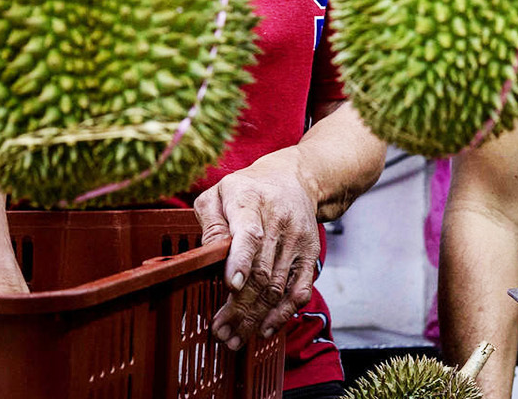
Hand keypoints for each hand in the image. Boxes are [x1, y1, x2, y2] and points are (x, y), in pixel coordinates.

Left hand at [193, 151, 321, 350]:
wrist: (296, 179)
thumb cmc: (248, 189)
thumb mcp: (219, 192)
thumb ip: (210, 222)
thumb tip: (207, 255)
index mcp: (250, 201)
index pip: (250, 232)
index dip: (241, 260)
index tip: (230, 285)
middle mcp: (278, 222)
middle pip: (261, 270)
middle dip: (240, 306)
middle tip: (221, 331)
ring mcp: (297, 240)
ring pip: (278, 286)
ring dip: (256, 317)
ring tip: (235, 339)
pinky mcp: (310, 254)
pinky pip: (300, 289)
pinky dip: (283, 314)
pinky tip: (264, 329)